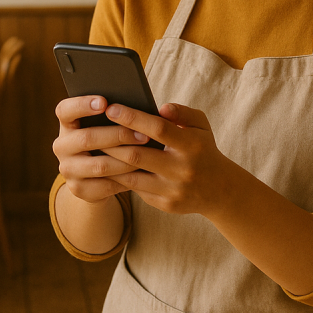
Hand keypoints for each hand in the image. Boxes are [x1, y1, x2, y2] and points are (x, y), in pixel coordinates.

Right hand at [52, 95, 149, 203]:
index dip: (82, 105)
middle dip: (118, 135)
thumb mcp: (104, 126)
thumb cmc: (106, 141)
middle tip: (143, 134)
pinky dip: (125, 178)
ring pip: (99, 165)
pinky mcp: (78, 189)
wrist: (94, 178)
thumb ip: (114, 116)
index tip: (104, 102)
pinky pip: (105, 184)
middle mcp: (61, 146)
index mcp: (66, 124)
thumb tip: (143, 108)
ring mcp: (67, 169)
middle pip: (87, 138)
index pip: (65, 110)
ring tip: (148, 154)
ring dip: (126, 159)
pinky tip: (141, 172)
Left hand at [102, 103, 234, 216]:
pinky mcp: (165, 204)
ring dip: (111, 162)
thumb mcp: (201, 126)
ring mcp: (173, 190)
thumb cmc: (203, 149)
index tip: (111, 108)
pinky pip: (136, 189)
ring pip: (132, 175)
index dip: (132, 117)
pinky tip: (107, 166)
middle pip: (138, 154)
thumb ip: (183, 112)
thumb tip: (161, 108)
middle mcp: (182, 169)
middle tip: (93, 128)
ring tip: (95, 148)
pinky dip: (120, 177)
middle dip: (112, 141)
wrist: (220, 190)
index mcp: (191, 145)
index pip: (157, 128)